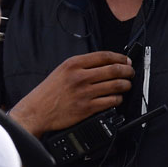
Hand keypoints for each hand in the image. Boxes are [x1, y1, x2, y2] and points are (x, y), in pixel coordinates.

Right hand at [9, 51, 133, 137]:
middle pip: (114, 70)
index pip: (104, 56)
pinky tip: (116, 98)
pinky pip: (111, 101)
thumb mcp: (61, 71)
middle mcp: (80, 76)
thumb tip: (106, 64)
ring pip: (116, 85)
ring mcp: (84, 92)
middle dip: (127, 71)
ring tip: (126, 85)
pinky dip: (118, 99)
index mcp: (73, 64)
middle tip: (130, 73)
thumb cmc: (48, 92)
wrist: (37, 110)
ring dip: (125, 85)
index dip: (120, 57)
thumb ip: (81, 66)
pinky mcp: (87, 108)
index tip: (126, 60)